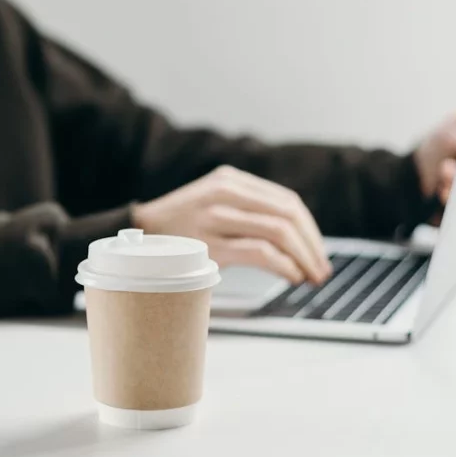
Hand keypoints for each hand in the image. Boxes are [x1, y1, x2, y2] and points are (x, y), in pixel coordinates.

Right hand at [132, 166, 332, 284]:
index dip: (310, 229)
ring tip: (310, 277)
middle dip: (312, 246)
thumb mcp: (211, 202)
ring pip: (279, 232)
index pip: (287, 201)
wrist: (134, 237)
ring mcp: (216, 216)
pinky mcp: (209, 243)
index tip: (318, 252)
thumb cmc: (177, 228)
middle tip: (321, 270)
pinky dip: (284, 266)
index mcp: (230, 179)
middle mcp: (225, 191)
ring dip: (303, 258)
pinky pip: (260, 252)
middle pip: (288, 215)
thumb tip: (294, 237)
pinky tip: (291, 277)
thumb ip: (244, 208)